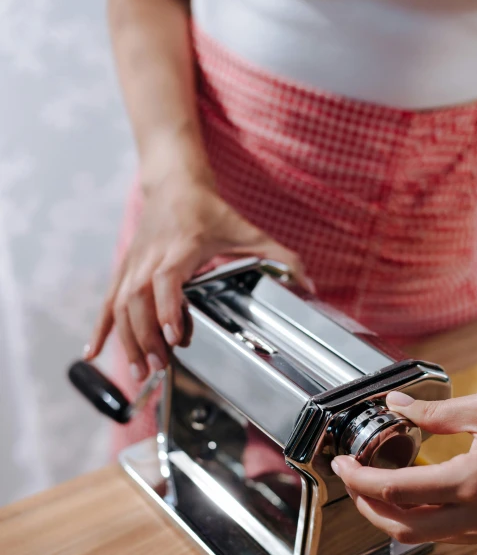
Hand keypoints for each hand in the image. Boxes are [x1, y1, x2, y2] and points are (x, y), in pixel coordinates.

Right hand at [84, 174, 309, 380]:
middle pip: (139, 300)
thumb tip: (307, 284)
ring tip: (140, 372)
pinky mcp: (124, 270)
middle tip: (161, 367)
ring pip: (121, 306)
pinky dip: (99, 329)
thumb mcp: (247, 229)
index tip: (175, 335)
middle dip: (147, 336)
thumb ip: (279, 257)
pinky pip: (107, 303)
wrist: (173, 183)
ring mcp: (133, 264)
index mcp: (182, 246)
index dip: (168, 307)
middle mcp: (152, 256)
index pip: (167, 279)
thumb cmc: (209, 210)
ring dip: (127, 340)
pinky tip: (91, 354)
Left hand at [331, 390, 476, 544]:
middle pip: (402, 529)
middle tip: (352, 480)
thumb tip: (398, 406)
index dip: (359, 480)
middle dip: (366, 507)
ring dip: (392, 516)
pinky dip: (422, 519)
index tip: (342, 464)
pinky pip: (450, 535)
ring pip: (425, 538)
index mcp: (473, 481)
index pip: (395, 491)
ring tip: (377, 485)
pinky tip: (418, 494)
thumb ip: (438, 413)